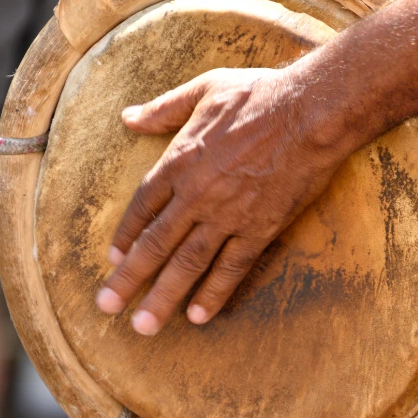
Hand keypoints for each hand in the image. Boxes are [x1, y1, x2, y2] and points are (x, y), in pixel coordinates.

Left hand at [94, 66, 345, 333]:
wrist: (309, 112)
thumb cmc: (259, 94)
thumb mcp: (204, 89)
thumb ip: (164, 109)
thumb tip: (127, 117)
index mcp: (179, 161)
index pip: (142, 207)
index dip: (126, 235)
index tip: (112, 258)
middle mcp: (196, 195)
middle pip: (155, 245)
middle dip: (129, 279)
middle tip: (107, 307)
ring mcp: (228, 216)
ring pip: (187, 264)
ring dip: (163, 297)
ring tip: (144, 327)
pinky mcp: (260, 228)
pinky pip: (232, 267)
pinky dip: (214, 292)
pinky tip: (199, 316)